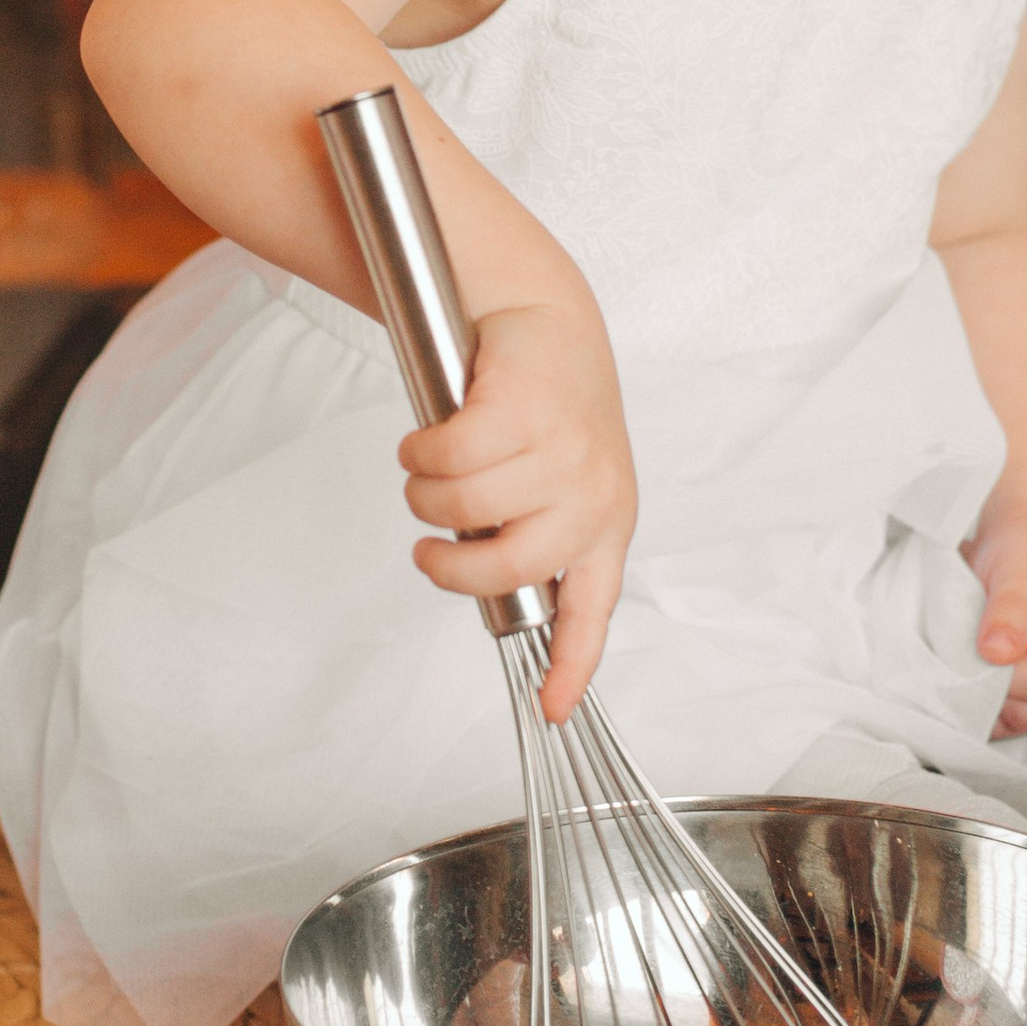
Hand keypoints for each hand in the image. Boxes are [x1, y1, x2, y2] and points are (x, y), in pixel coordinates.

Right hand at [401, 299, 636, 717]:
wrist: (546, 316)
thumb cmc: (544, 406)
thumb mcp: (560, 477)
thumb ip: (532, 530)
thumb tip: (487, 590)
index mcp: (606, 523)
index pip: (593, 609)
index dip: (571, 665)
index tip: (551, 708)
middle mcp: (593, 493)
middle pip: (506, 567)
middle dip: (447, 566)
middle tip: (427, 548)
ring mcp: (561, 450)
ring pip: (462, 507)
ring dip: (425, 493)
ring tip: (430, 468)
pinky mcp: (522, 408)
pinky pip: (446, 457)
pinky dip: (420, 452)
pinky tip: (428, 437)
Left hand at [969, 494, 1026, 733]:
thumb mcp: (1021, 565)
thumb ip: (1011, 609)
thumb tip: (996, 655)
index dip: (1000, 677)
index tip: (968, 648)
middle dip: (988, 693)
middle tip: (954, 655)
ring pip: (1020, 720)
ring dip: (983, 701)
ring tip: (959, 660)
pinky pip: (1012, 712)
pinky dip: (984, 702)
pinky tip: (965, 674)